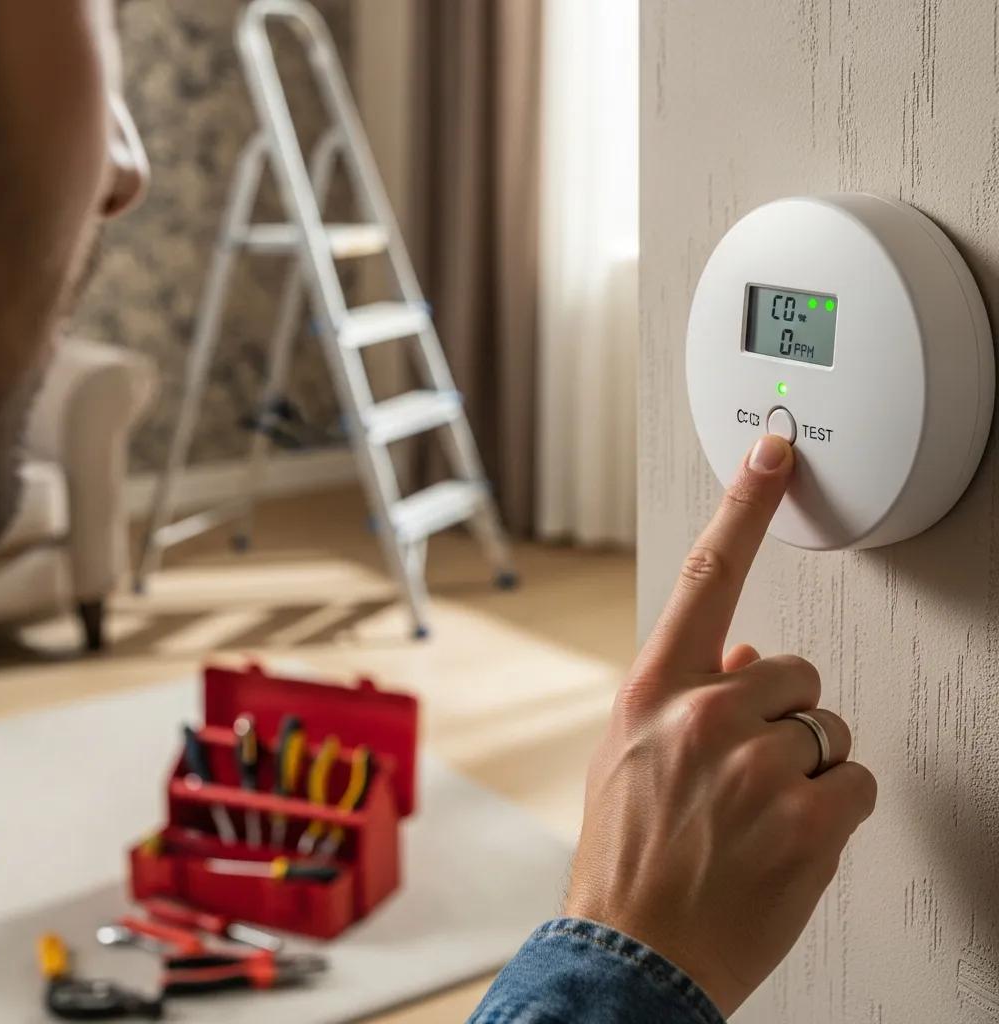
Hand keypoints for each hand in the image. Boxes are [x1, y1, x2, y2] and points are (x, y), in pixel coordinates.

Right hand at [565, 434, 876, 1016]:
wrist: (633, 953)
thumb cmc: (626, 853)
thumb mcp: (626, 754)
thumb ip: (682, 695)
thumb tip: (746, 658)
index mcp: (654, 690)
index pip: (707, 576)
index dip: (743, 506)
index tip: (773, 453)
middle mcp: (704, 713)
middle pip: (795, 669)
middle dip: (785, 711)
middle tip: (750, 766)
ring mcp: (756, 765)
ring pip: (828, 727)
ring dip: (806, 764)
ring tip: (758, 812)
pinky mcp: (806, 819)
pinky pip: (853, 781)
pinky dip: (832, 808)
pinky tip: (786, 839)